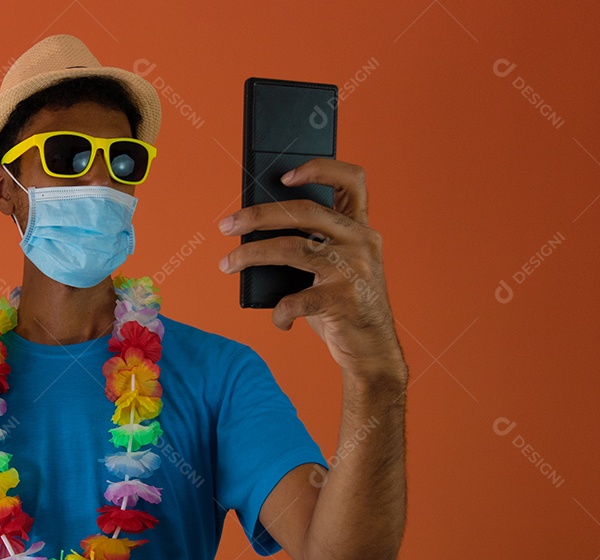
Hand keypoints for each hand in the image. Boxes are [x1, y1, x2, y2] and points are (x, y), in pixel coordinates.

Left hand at [217, 158, 404, 381]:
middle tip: (227, 225)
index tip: (284, 175)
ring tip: (227, 264)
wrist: (373, 350)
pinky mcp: (344, 300)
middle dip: (258, 215)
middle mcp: (361, 242)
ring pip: (290, 249)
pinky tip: (279, 319)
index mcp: (360, 228)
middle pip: (303, 211)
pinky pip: (296, 299)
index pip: (350, 180)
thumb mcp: (336, 267)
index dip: (319, 169)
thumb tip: (256, 230)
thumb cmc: (344, 304)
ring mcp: (354, 269)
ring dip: (250, 255)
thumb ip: (312, 245)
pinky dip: (280, 312)